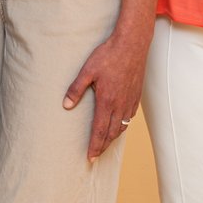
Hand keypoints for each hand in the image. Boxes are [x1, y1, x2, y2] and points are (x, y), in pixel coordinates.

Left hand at [64, 26, 153, 160]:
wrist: (132, 45)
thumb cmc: (107, 56)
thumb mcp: (86, 71)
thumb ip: (76, 89)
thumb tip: (66, 106)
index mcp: (107, 101)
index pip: (99, 130)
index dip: (94, 145)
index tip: (90, 157)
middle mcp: (120, 105)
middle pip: (111, 133)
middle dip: (103, 146)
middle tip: (96, 156)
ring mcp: (130, 101)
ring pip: (122, 126)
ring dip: (113, 137)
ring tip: (105, 144)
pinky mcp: (136, 96)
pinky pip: (129, 117)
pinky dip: (122, 126)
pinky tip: (118, 125)